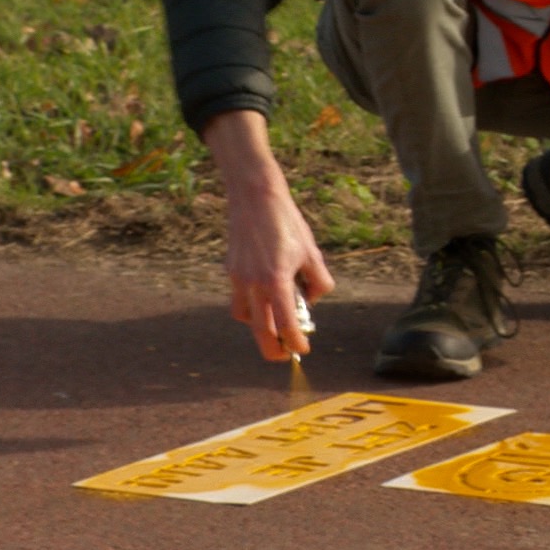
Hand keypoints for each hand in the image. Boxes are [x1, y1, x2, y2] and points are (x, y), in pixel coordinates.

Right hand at [223, 183, 334, 361]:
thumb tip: (311, 301)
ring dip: (259, 328)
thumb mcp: (312, 252)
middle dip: (274, 350)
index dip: (296, 342)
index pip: (286, 325)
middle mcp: (254, 283)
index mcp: (277, 280)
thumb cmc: (287, 222)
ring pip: (245, 317)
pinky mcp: (231, 269)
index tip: (303, 348)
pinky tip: (264, 299)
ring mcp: (239, 277)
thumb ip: (318, 281)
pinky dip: (251, 307)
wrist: (255, 195)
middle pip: (261, 332)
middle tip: (286, 354)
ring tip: (275, 324)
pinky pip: (239, 298)